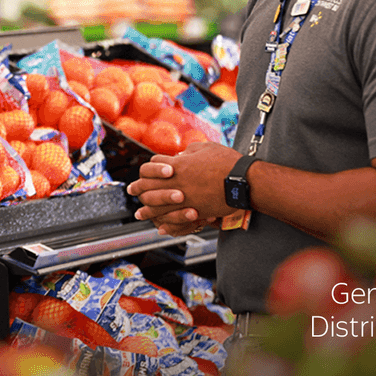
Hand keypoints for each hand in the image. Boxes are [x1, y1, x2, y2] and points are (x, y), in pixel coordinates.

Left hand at [126, 142, 242, 233]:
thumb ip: (191, 151)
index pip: (153, 166)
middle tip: (132, 192)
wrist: (243, 180)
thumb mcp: (206, 148)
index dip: (149, 169)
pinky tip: (160, 227)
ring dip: (146, 210)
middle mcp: (177, 182)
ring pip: (157, 205)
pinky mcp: (195, 210)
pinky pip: (174, 219)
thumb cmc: (227, 161)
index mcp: (178, 165)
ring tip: (140, 214)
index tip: (147, 173)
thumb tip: (182, 154)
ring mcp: (184, 198)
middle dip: (138, 189)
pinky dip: (165, 223)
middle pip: (148, 186)